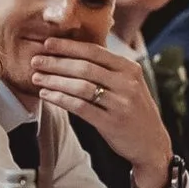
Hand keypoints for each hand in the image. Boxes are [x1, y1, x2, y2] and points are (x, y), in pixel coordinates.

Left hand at [26, 38, 174, 187]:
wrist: (151, 143)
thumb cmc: (134, 110)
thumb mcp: (129, 84)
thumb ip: (108, 68)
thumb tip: (75, 50)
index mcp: (130, 69)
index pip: (95, 51)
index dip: (69, 46)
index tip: (48, 44)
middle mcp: (127, 84)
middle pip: (85, 67)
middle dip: (57, 62)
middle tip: (36, 60)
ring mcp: (120, 103)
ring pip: (80, 87)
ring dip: (55, 81)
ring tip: (37, 78)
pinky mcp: (111, 123)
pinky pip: (81, 107)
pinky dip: (61, 99)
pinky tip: (48, 96)